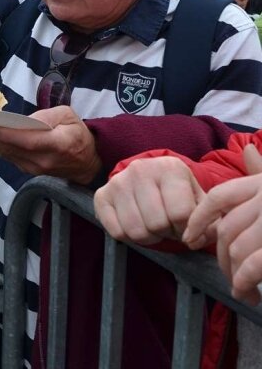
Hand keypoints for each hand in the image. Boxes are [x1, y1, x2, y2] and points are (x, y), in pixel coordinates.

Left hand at [0, 105, 100, 183]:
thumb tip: (24, 120)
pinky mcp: (27, 170)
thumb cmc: (77, 135)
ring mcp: (34, 168)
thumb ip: (47, 116)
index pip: (29, 141)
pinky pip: (7, 156)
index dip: (8, 135)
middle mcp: (44, 160)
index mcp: (59, 144)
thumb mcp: (69, 116)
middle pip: (11, 148)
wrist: (86, 164)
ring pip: (6, 153)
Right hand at [94, 156, 203, 244]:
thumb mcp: (198, 199)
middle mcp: (140, 170)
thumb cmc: (177, 193)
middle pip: (157, 223)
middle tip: (168, 227)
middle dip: (166, 233)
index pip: (180, 213)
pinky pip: (117, 232)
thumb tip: (195, 241)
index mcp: (169, 167)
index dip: (186, 229)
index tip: (185, 226)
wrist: (148, 179)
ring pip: (136, 230)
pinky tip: (136, 225)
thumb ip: (208, 221)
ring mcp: (117, 182)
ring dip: (149, 237)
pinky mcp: (101, 196)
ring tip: (153, 227)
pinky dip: (129, 237)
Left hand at [184, 145, 261, 303]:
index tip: (190, 238)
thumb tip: (248, 150)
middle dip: (222, 257)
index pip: (220, 196)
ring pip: (236, 250)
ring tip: (242, 291)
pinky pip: (253, 265)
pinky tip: (251, 294)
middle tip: (230, 277)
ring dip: (234, 275)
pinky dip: (247, 282)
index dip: (200, 218)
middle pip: (227, 230)